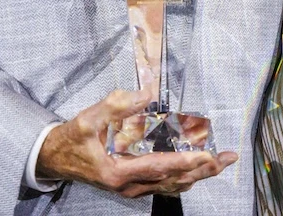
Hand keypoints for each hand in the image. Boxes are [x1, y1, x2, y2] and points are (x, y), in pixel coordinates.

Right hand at [34, 89, 239, 197]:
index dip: (186, 161)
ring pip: (172, 185)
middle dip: (203, 169)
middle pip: (174, 180)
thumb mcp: (89, 118)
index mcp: (119, 171)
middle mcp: (129, 185)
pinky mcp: (133, 186)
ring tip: (220, 162)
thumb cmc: (73, 139)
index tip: (208, 154)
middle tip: (227, 158)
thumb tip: (147, 93)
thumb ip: (118, 105)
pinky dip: (184, 177)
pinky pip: (164, 185)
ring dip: (198, 174)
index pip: (161, 166)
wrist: (55, 159)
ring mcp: (132, 189)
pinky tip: (197, 170)